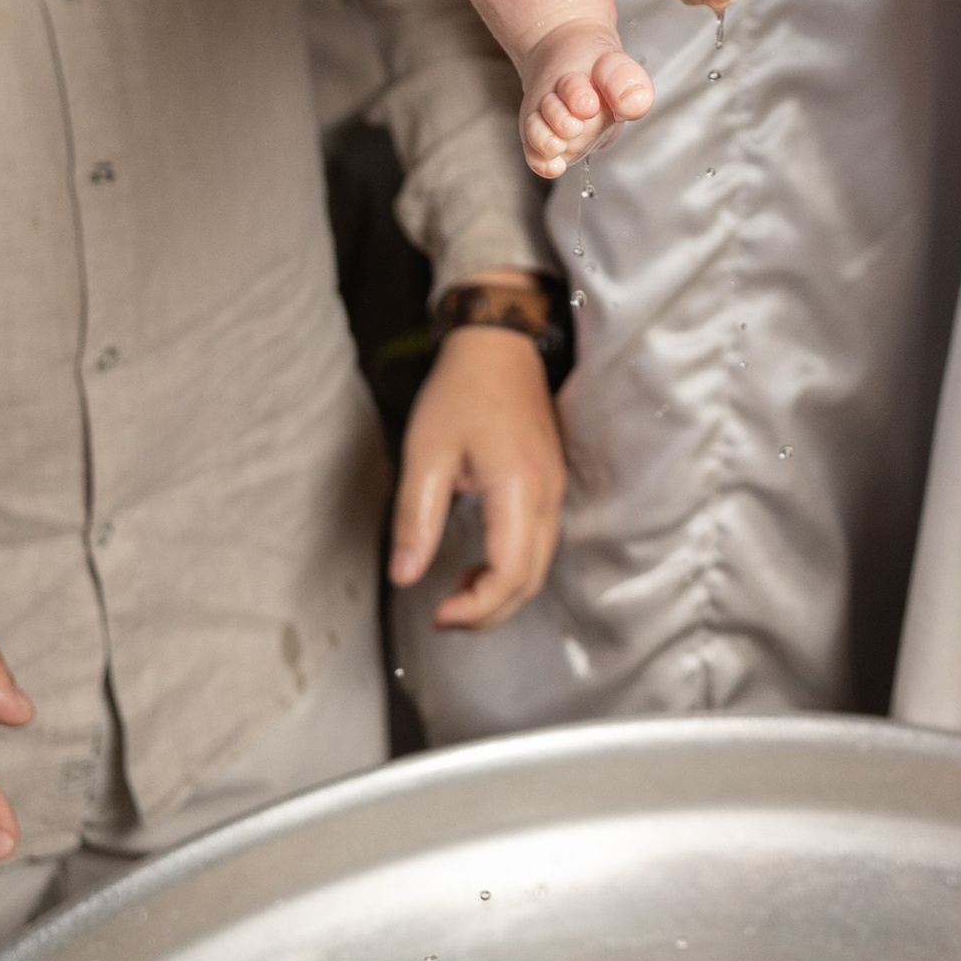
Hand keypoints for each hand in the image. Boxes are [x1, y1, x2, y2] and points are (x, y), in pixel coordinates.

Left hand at [389, 302, 565, 630]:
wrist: (498, 344)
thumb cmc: (460, 392)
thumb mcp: (425, 453)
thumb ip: (416, 519)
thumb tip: (405, 578)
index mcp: (519, 489)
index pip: (510, 574)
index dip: (476, 609)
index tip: (438, 615)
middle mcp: (547, 496)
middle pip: (531, 580)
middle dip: (489, 612)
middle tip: (444, 616)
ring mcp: (554, 490)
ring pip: (540, 567)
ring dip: (501, 593)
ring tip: (455, 592)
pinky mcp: (550, 485)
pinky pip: (539, 545)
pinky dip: (512, 570)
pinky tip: (477, 565)